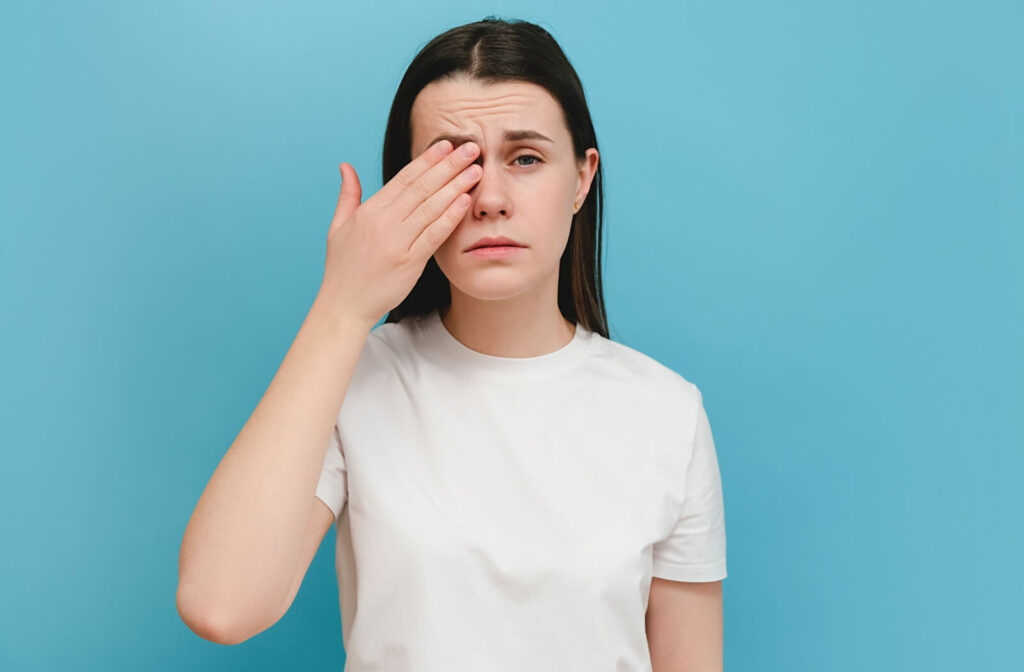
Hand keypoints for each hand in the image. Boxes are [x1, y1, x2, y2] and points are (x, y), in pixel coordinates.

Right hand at [315, 139, 481, 327]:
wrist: (344, 304)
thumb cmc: (342, 267)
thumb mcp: (338, 226)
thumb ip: (348, 194)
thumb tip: (345, 166)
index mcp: (369, 211)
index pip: (404, 178)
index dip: (427, 160)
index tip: (446, 145)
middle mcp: (384, 222)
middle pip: (422, 187)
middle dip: (449, 165)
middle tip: (471, 148)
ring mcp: (397, 242)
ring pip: (431, 207)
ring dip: (456, 186)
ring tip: (475, 169)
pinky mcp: (409, 262)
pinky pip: (434, 235)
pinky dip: (450, 216)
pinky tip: (465, 201)